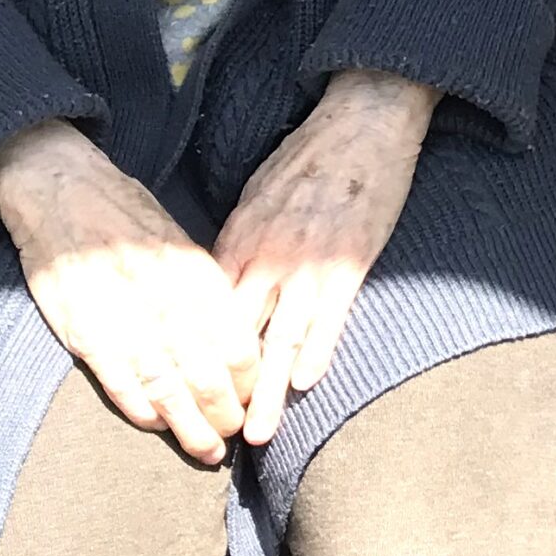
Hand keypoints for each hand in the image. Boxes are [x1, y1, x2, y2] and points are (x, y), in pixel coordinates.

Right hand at [0, 122, 259, 461]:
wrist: (66, 193)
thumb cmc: (129, 218)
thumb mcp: (182, 246)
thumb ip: (206, 291)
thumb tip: (233, 335)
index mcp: (199, 279)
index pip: (239, 346)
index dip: (250, 382)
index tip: (254, 400)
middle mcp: (170, 304)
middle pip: (209, 377)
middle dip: (226, 414)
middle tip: (234, 437)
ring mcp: (128, 323)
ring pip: (169, 391)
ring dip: (190, 427)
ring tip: (207, 452)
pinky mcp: (88, 334)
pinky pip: (122, 385)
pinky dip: (143, 411)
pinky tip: (157, 426)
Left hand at [213, 69, 439, 445]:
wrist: (363, 118)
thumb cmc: (311, 154)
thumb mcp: (259, 192)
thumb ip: (241, 238)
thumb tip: (224, 278)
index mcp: (240, 239)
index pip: (209, 312)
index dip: (198, 358)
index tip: (191, 397)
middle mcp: (266, 256)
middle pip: (237, 336)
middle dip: (225, 390)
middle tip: (213, 437)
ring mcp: (308, 261)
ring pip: (280, 339)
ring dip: (267, 392)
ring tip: (257, 435)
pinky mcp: (349, 260)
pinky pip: (329, 316)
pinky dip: (316, 351)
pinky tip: (305, 383)